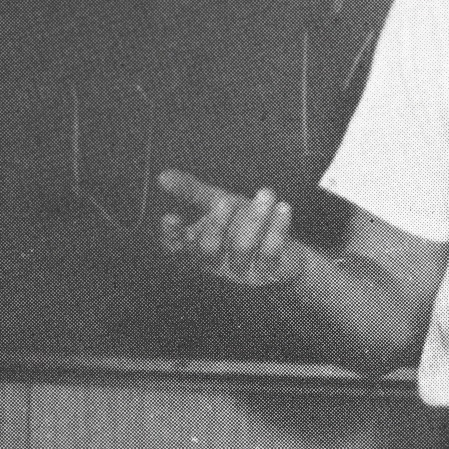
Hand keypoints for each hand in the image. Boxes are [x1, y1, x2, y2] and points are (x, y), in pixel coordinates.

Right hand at [156, 170, 305, 288]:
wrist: (287, 253)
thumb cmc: (244, 225)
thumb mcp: (218, 203)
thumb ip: (191, 191)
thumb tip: (162, 176)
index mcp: (199, 247)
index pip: (176, 247)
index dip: (171, 235)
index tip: (171, 216)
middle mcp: (217, 263)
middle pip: (208, 249)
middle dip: (217, 223)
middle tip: (227, 199)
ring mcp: (242, 271)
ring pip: (242, 248)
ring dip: (254, 218)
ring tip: (266, 193)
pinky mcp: (268, 272)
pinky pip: (270, 253)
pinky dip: (277, 229)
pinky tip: (283, 208)